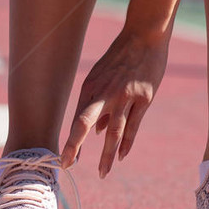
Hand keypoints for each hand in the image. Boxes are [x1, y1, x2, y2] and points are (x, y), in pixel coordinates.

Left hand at [61, 29, 168, 177]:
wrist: (144, 35)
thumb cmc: (120, 59)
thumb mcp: (101, 78)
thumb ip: (97, 105)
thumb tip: (96, 132)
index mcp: (90, 88)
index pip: (76, 121)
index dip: (70, 142)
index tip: (64, 161)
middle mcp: (103, 93)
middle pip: (84, 124)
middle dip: (74, 147)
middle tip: (67, 166)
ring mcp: (124, 96)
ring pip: (113, 131)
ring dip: (107, 155)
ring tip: (103, 173)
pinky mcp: (144, 98)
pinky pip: (133, 125)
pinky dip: (127, 143)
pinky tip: (121, 156)